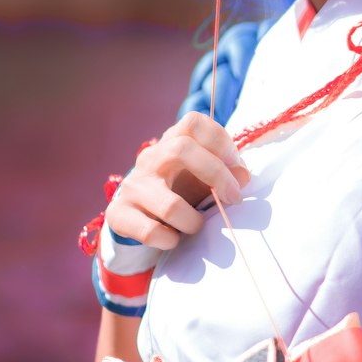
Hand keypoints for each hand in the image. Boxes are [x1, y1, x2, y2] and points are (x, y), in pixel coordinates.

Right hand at [106, 113, 250, 251]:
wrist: (138, 217)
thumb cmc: (179, 191)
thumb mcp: (203, 178)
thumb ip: (226, 173)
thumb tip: (243, 176)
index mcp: (172, 142)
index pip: (193, 122)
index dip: (220, 140)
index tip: (236, 166)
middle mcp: (149, 159)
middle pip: (181, 149)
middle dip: (216, 174)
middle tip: (234, 198)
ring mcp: (133, 186)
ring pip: (170, 204)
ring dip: (193, 221)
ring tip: (197, 226)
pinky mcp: (118, 214)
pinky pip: (150, 231)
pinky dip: (169, 239)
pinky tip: (174, 239)